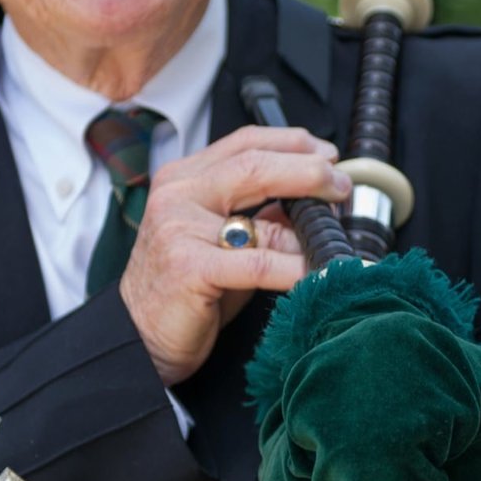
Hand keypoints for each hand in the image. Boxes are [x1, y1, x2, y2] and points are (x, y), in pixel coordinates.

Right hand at [120, 124, 350, 386]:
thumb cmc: (183, 291)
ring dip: (309, 221)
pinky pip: (259, 263)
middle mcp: (178, 194)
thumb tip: (313, 205)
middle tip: (341, 185)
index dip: (293, 143)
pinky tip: (318, 273)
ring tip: (333, 234)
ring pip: (260, 208)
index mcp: (184, 179)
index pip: (245, 143)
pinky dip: (296, 268)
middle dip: (309, 171)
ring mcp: (180, 229)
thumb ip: (260, 218)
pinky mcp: (189, 268)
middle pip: (256, 163)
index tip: (328, 155)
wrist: (139, 337)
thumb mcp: (222, 241)